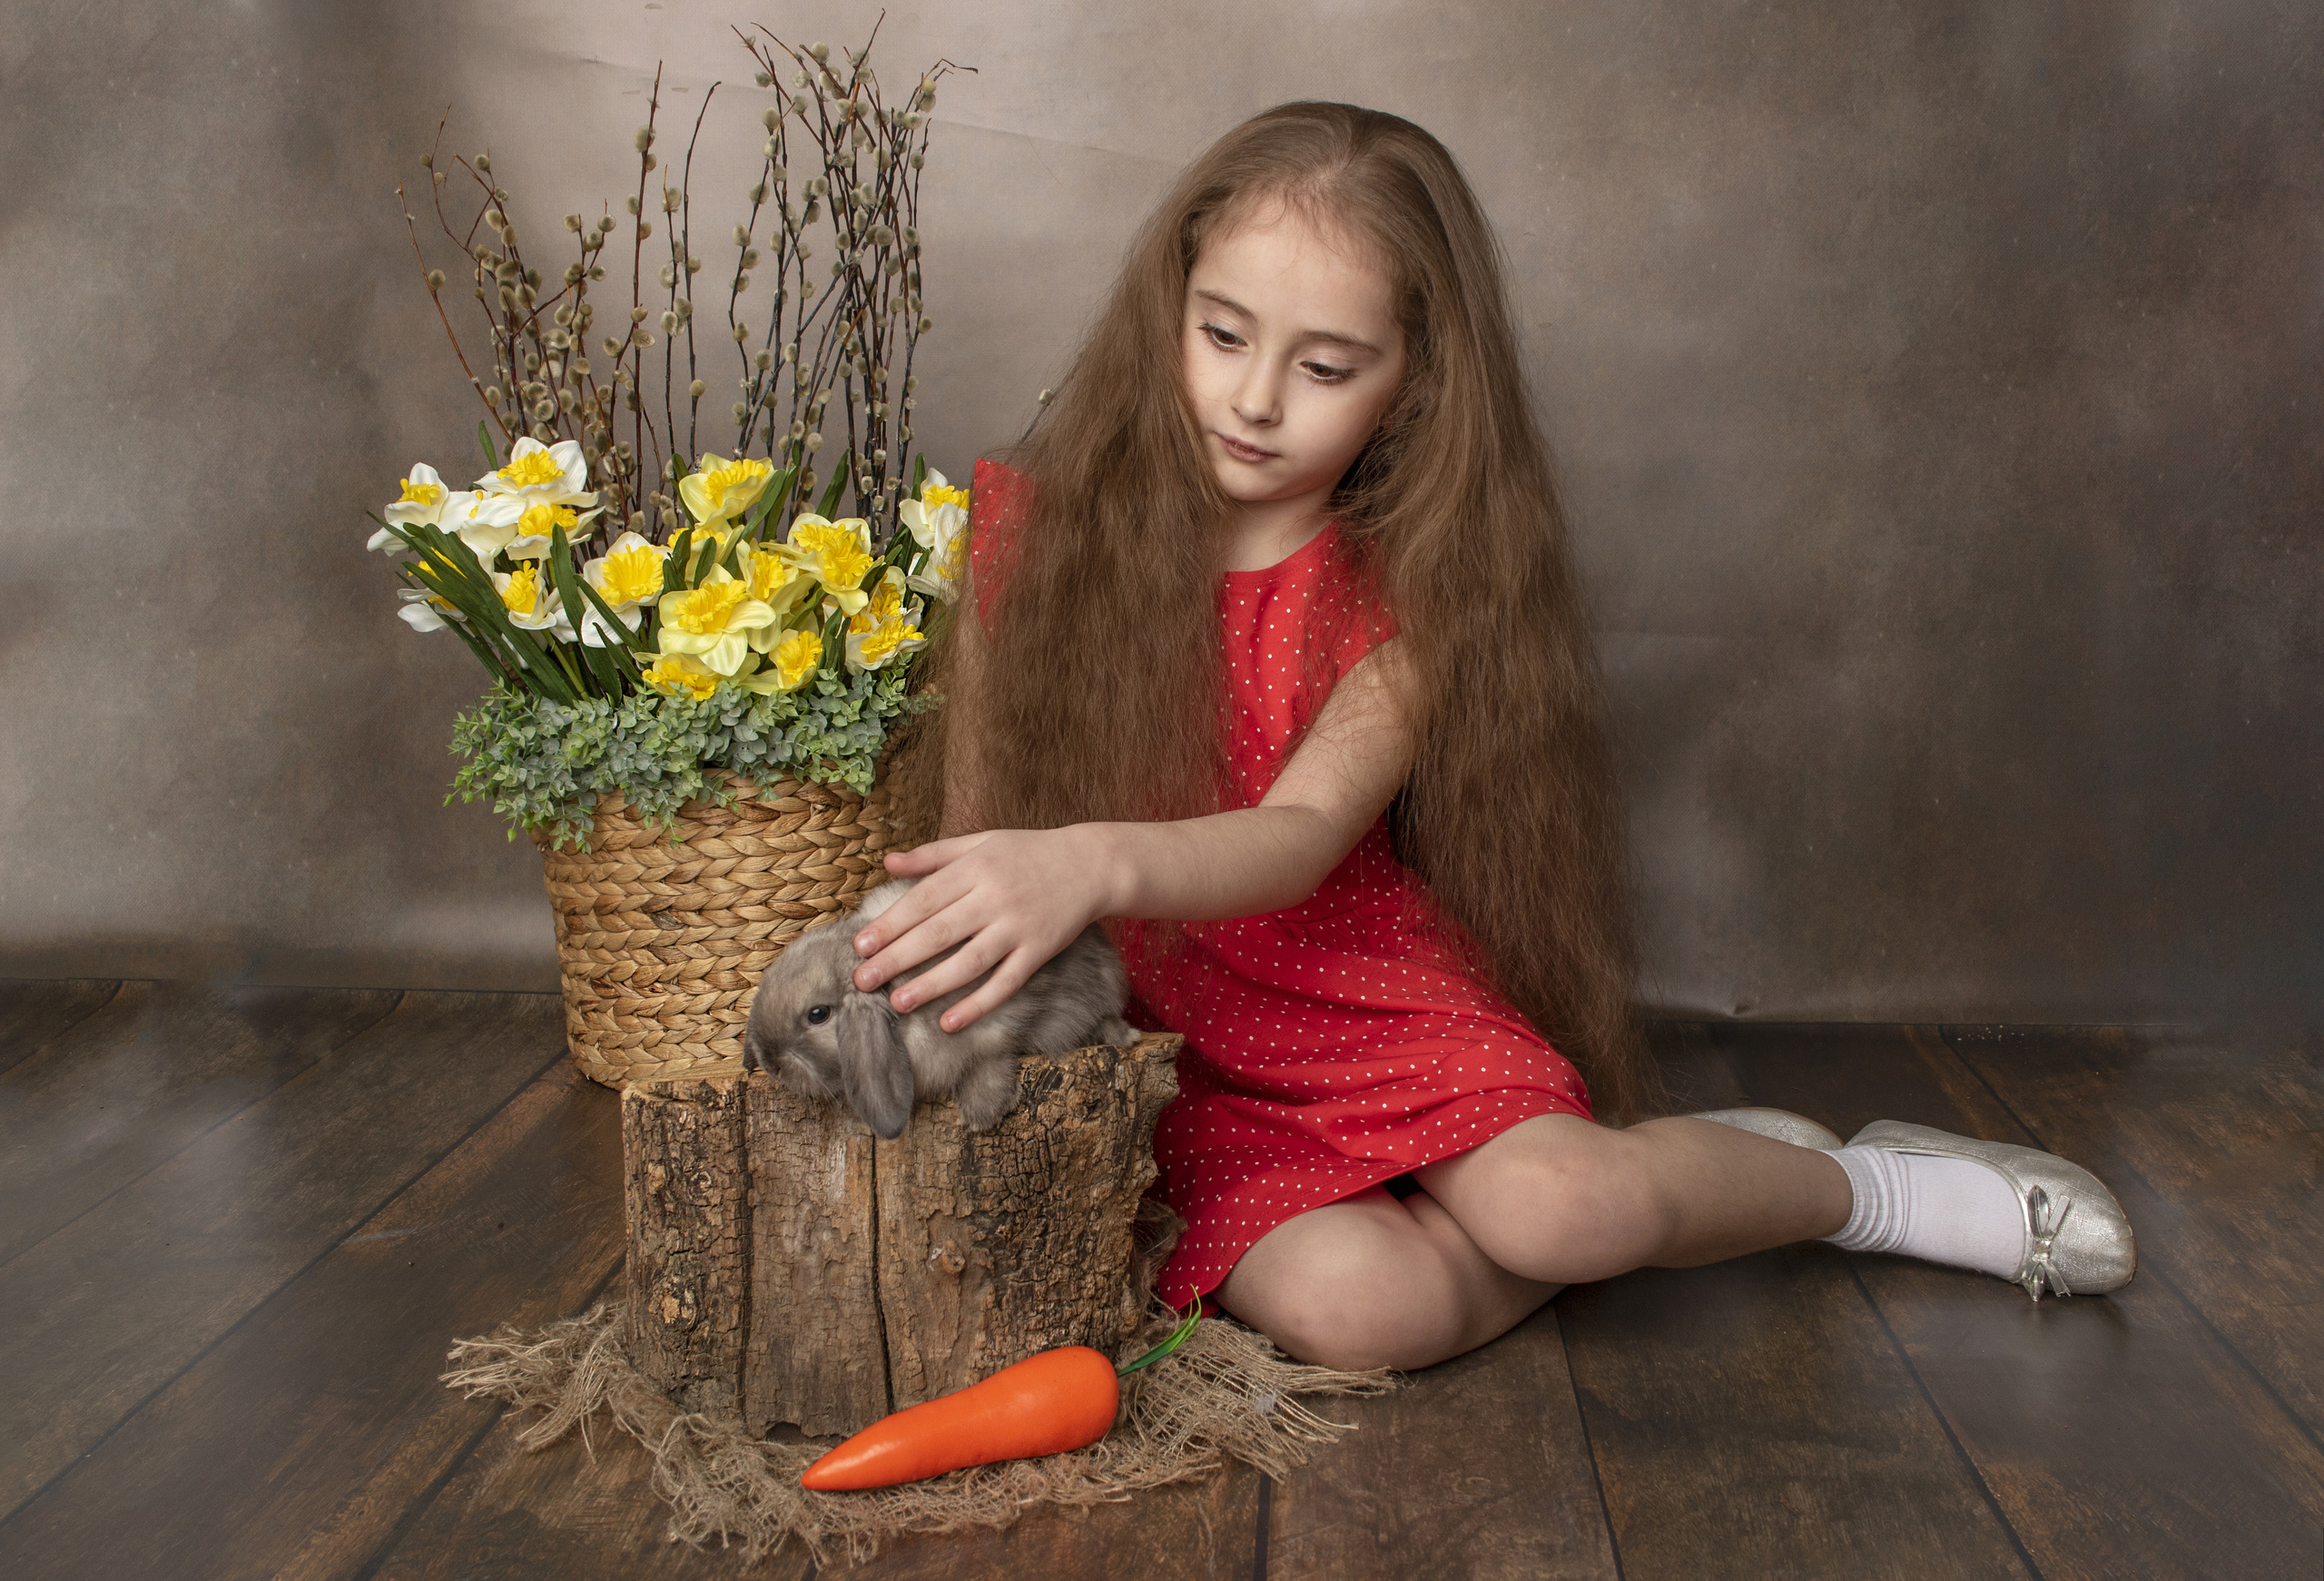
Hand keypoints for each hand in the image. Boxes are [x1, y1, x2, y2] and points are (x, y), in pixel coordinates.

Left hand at [850, 827, 1117, 1031]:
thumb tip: (888, 863)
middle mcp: (995, 897)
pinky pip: (1006, 983)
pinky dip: (978, 1004)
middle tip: (862, 980)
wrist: (1091, 864)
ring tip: (897, 1002)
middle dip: (897, 958)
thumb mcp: (982, 841)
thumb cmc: (1028, 852)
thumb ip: (934, 854)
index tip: (860, 945)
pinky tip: (949, 1022)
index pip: (924, 899)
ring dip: (931, 984)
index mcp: (976, 867)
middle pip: (939, 932)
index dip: (890, 923)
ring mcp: (1019, 926)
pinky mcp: (1040, 951)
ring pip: (969, 961)